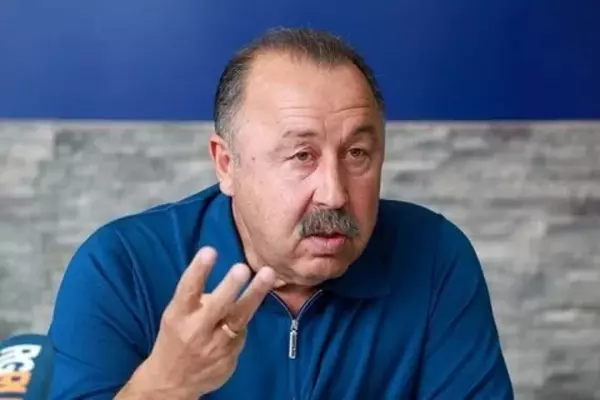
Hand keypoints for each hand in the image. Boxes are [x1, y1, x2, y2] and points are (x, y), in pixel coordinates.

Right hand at [132, 247, 275, 397]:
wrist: (172, 382)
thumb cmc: (176, 337)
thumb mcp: (177, 316)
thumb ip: (197, 299)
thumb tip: (227, 277)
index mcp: (178, 315)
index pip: (187, 290)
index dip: (198, 270)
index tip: (210, 251)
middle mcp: (196, 330)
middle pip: (217, 306)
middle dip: (230, 287)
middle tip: (242, 268)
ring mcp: (215, 346)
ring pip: (238, 318)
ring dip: (254, 295)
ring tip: (268, 275)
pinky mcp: (229, 359)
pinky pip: (242, 334)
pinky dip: (244, 321)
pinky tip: (248, 311)